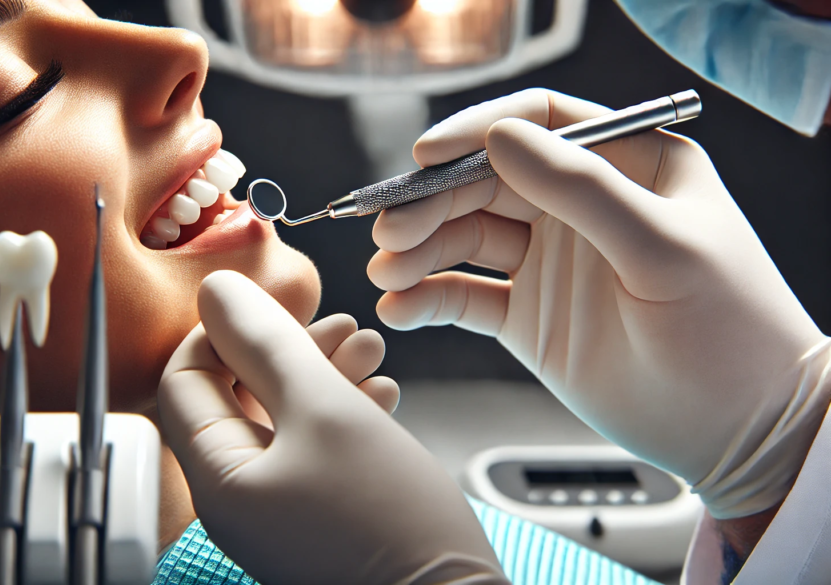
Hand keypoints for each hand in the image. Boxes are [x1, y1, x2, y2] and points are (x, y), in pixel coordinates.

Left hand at [158, 271, 507, 584]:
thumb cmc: (392, 522)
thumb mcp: (325, 409)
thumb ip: (266, 343)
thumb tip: (216, 291)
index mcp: (219, 479)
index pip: (184, 380)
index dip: (225, 331)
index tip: (276, 307)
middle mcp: (240, 499)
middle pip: (239, 396)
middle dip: (289, 349)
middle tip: (341, 325)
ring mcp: (280, 511)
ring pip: (284, 418)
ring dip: (323, 374)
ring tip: (372, 352)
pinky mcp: (319, 516)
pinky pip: (313, 449)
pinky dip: (341, 412)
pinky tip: (380, 395)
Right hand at [367, 88, 830, 519]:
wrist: (740, 429)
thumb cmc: (729, 331)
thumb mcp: (664, 248)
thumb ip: (582, 189)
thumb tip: (500, 137)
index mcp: (629, 168)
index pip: (541, 126)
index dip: (477, 133)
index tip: (425, 158)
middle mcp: (581, 208)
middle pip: (487, 183)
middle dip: (433, 203)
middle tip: (393, 231)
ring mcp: (551, 262)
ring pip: (466, 238)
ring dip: (419, 251)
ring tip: (388, 274)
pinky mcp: (529, 315)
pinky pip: (465, 296)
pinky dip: (428, 298)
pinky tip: (402, 308)